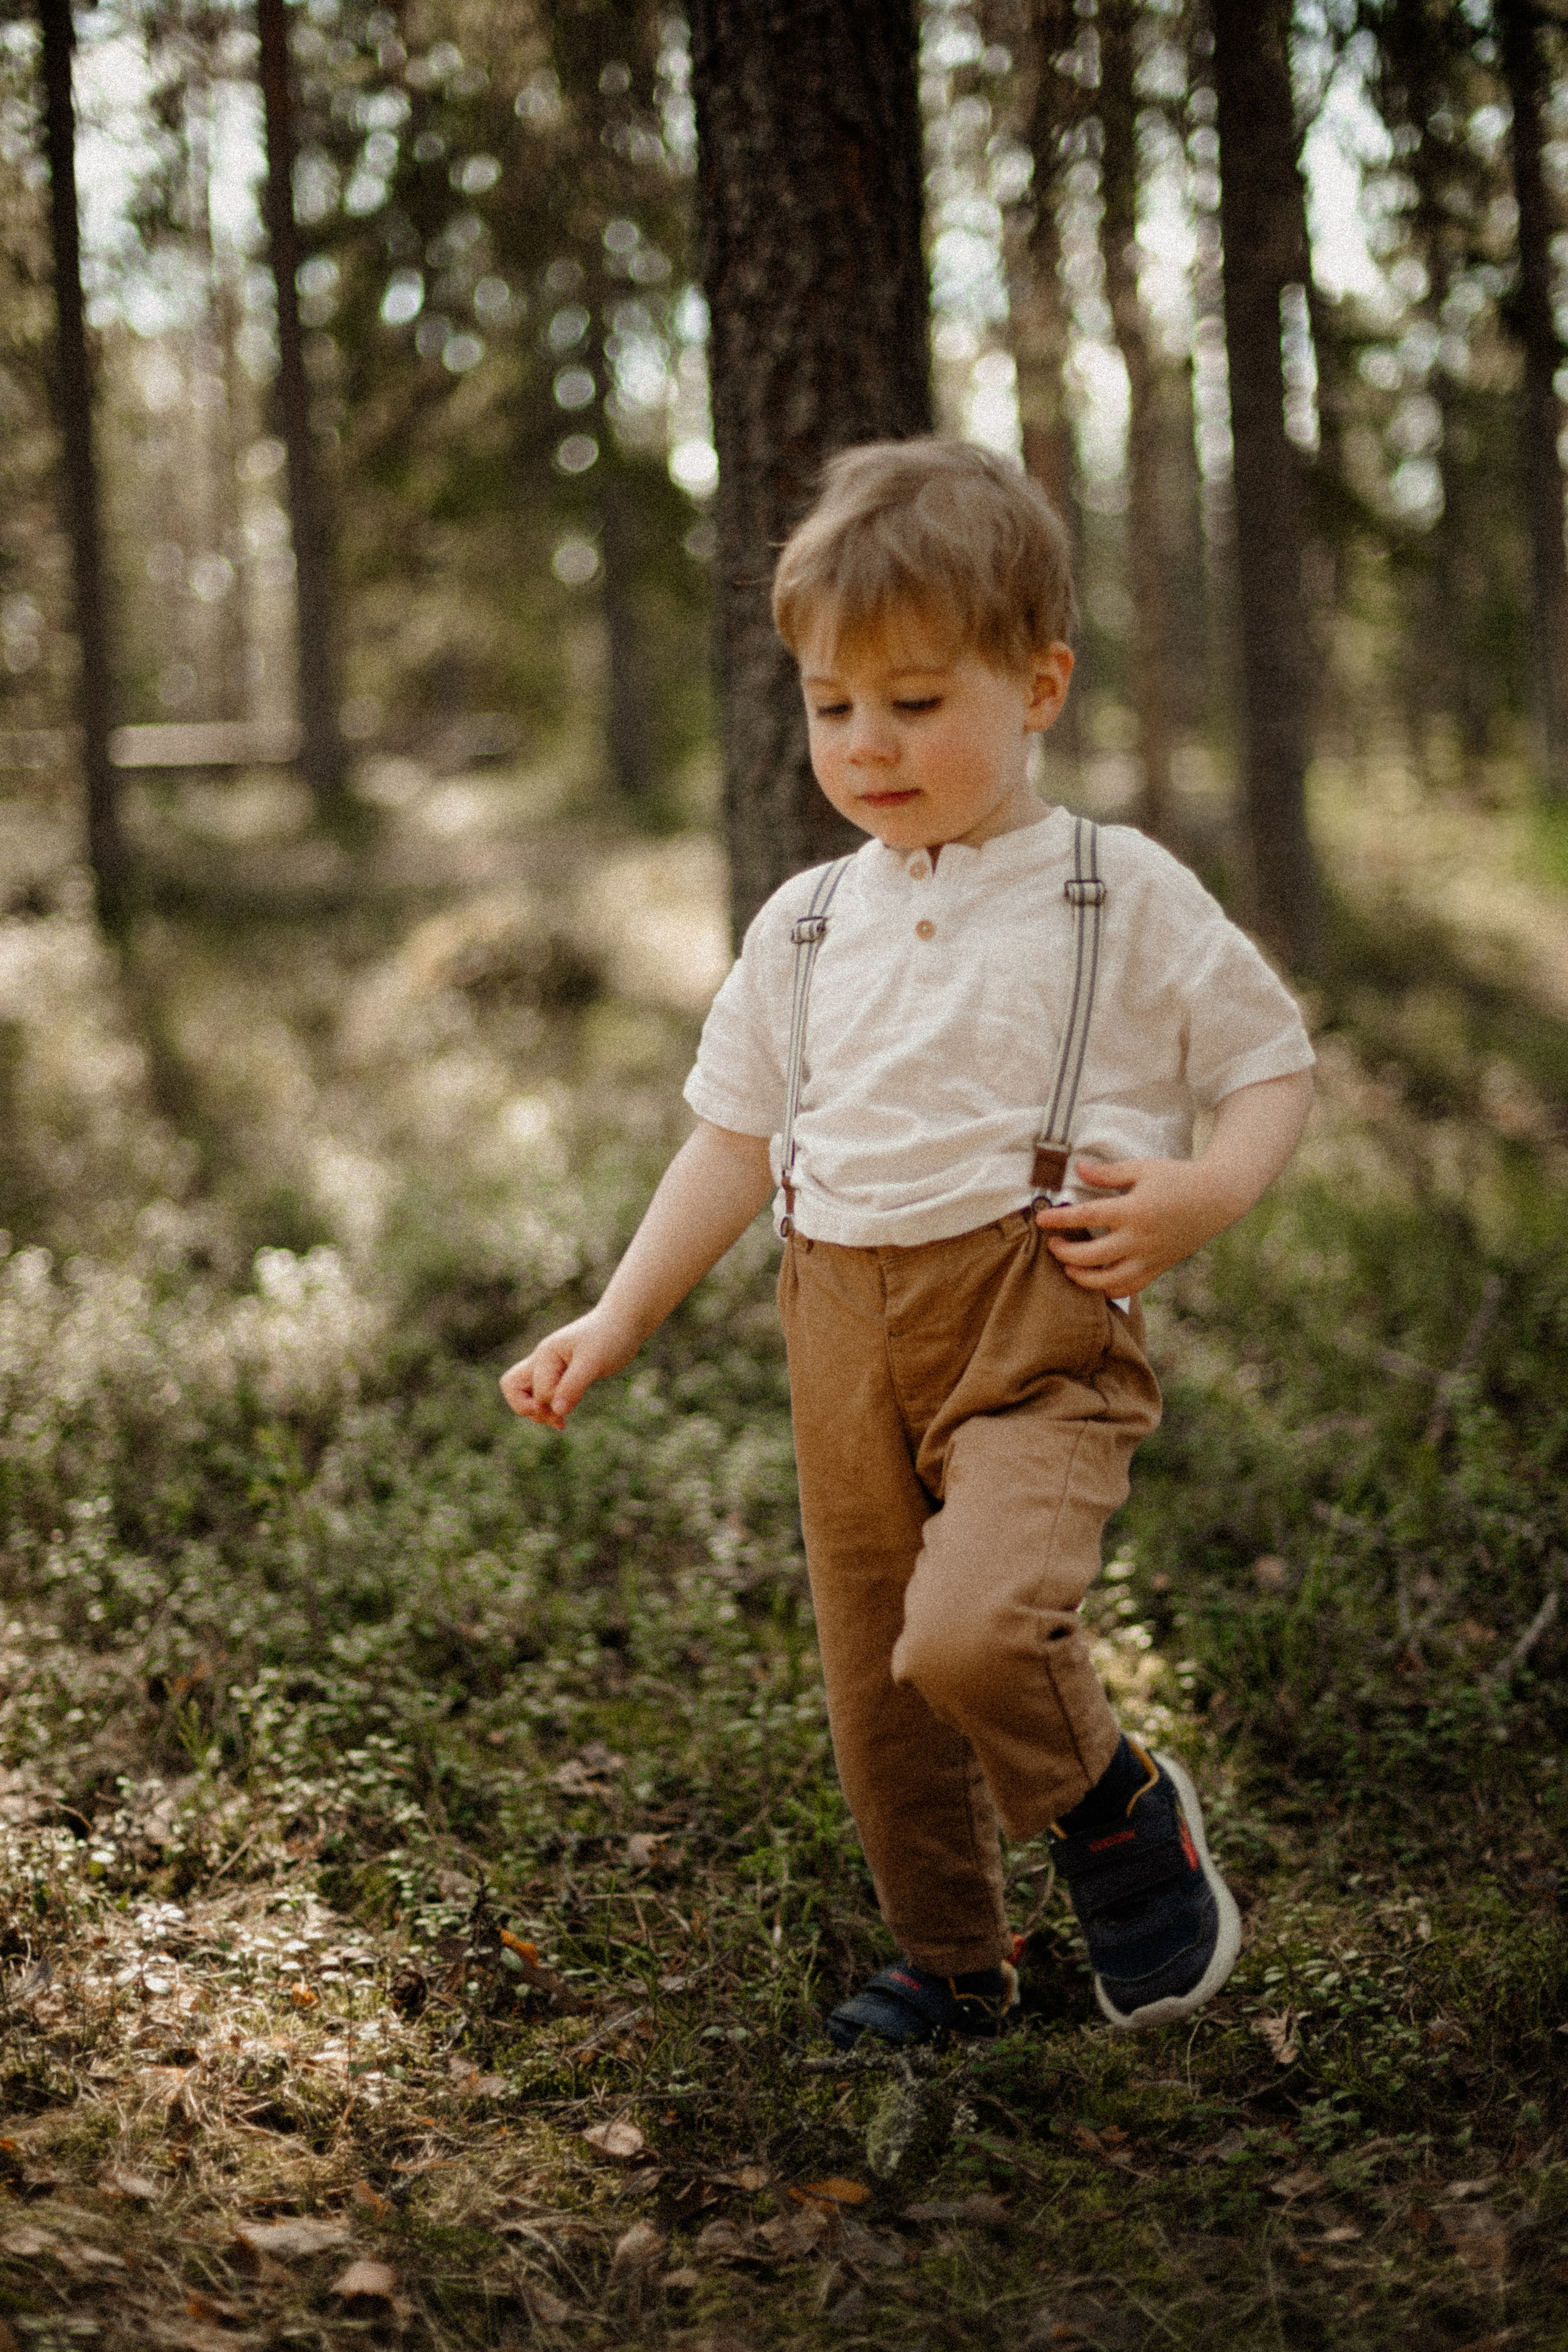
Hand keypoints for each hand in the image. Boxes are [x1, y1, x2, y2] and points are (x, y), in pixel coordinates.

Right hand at [499, 1308, 639, 1429]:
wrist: (624, 1321)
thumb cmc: (610, 1336)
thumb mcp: (593, 1363)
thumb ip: (573, 1386)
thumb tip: (557, 1411)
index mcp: (546, 1354)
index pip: (538, 1391)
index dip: (551, 1403)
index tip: (569, 1405)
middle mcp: (542, 1359)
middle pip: (512, 1386)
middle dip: (527, 1408)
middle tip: (554, 1418)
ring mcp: (550, 1366)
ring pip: (526, 1392)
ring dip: (539, 1411)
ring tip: (560, 1422)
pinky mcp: (562, 1373)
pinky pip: (543, 1393)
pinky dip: (550, 1407)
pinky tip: (564, 1417)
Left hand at [1034, 1155, 1237, 1294]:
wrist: (1217, 1198)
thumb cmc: (1178, 1178)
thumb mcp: (1142, 1169)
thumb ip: (1108, 1173)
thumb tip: (1078, 1167)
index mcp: (1133, 1210)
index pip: (1086, 1217)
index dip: (1059, 1219)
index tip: (1040, 1219)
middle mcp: (1139, 1238)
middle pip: (1091, 1256)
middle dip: (1065, 1254)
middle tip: (1052, 1245)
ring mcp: (1150, 1257)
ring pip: (1108, 1282)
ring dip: (1083, 1279)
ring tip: (1069, 1268)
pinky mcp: (1158, 1268)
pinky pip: (1129, 1287)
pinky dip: (1109, 1290)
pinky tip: (1095, 1281)